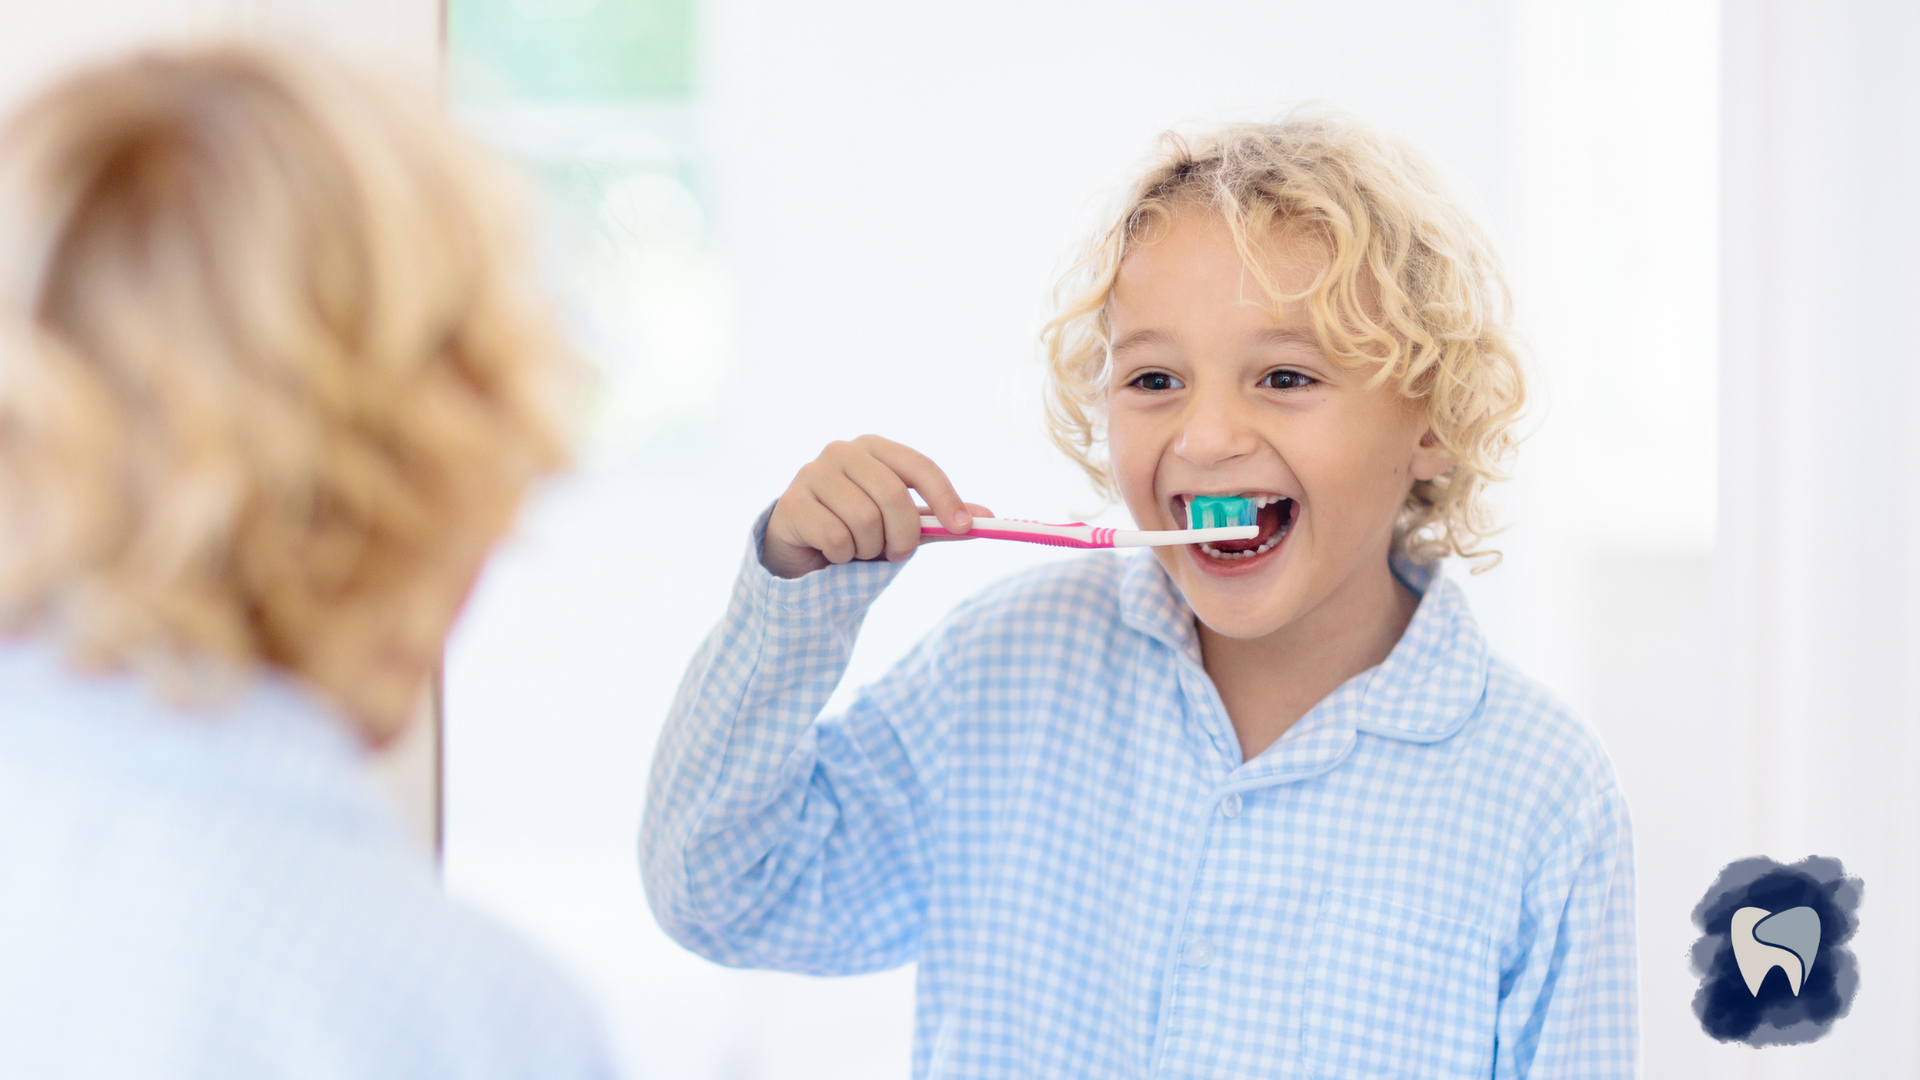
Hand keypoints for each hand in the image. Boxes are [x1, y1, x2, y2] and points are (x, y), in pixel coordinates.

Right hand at [762, 435, 990, 578]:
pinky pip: (835, 536)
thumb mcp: (901, 524)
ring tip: (858, 550)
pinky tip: (832, 553)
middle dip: (903, 535)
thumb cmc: (855, 528)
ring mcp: (812, 473)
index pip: (919, 465)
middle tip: (897, 553)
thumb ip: (938, 519)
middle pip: (893, 495)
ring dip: (869, 549)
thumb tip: (988, 518)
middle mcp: (842, 451)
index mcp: (874, 448)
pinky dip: (843, 555)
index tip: (964, 527)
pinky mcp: (791, 503)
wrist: (799, 548)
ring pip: (864, 519)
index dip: (945, 497)